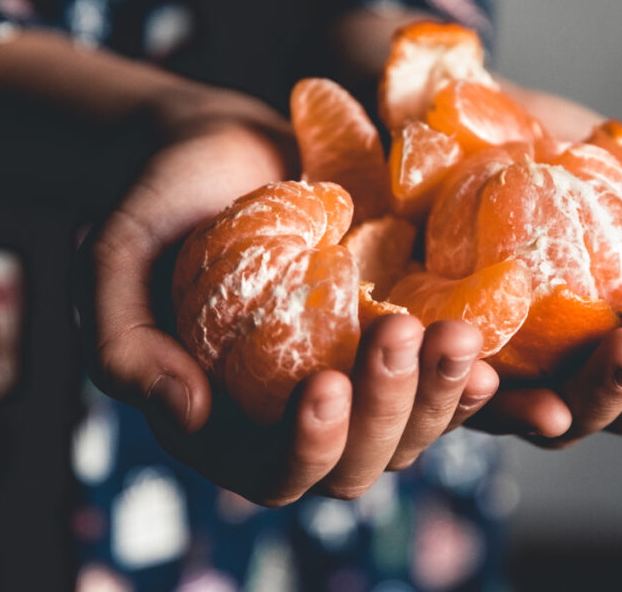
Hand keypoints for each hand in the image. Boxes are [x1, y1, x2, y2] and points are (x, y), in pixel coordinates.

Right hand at [77, 109, 497, 505]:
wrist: (220, 149)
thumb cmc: (159, 206)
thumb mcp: (113, 263)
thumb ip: (121, 344)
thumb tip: (189, 415)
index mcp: (225, 423)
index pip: (273, 473)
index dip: (306, 449)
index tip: (322, 383)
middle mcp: (294, 415)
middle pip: (358, 464)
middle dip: (385, 414)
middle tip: (394, 333)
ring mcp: (352, 378)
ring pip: (411, 431)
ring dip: (443, 399)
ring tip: (459, 337)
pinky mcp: (394, 338)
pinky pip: (445, 384)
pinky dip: (482, 394)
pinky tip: (508, 370)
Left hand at [465, 80, 621, 445]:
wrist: (462, 122)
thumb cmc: (555, 159)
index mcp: (620, 343)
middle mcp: (569, 376)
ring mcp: (510, 384)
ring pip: (571, 419)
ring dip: (609, 385)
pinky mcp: (448, 375)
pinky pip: (476, 409)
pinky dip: (511, 408)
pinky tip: (539, 397)